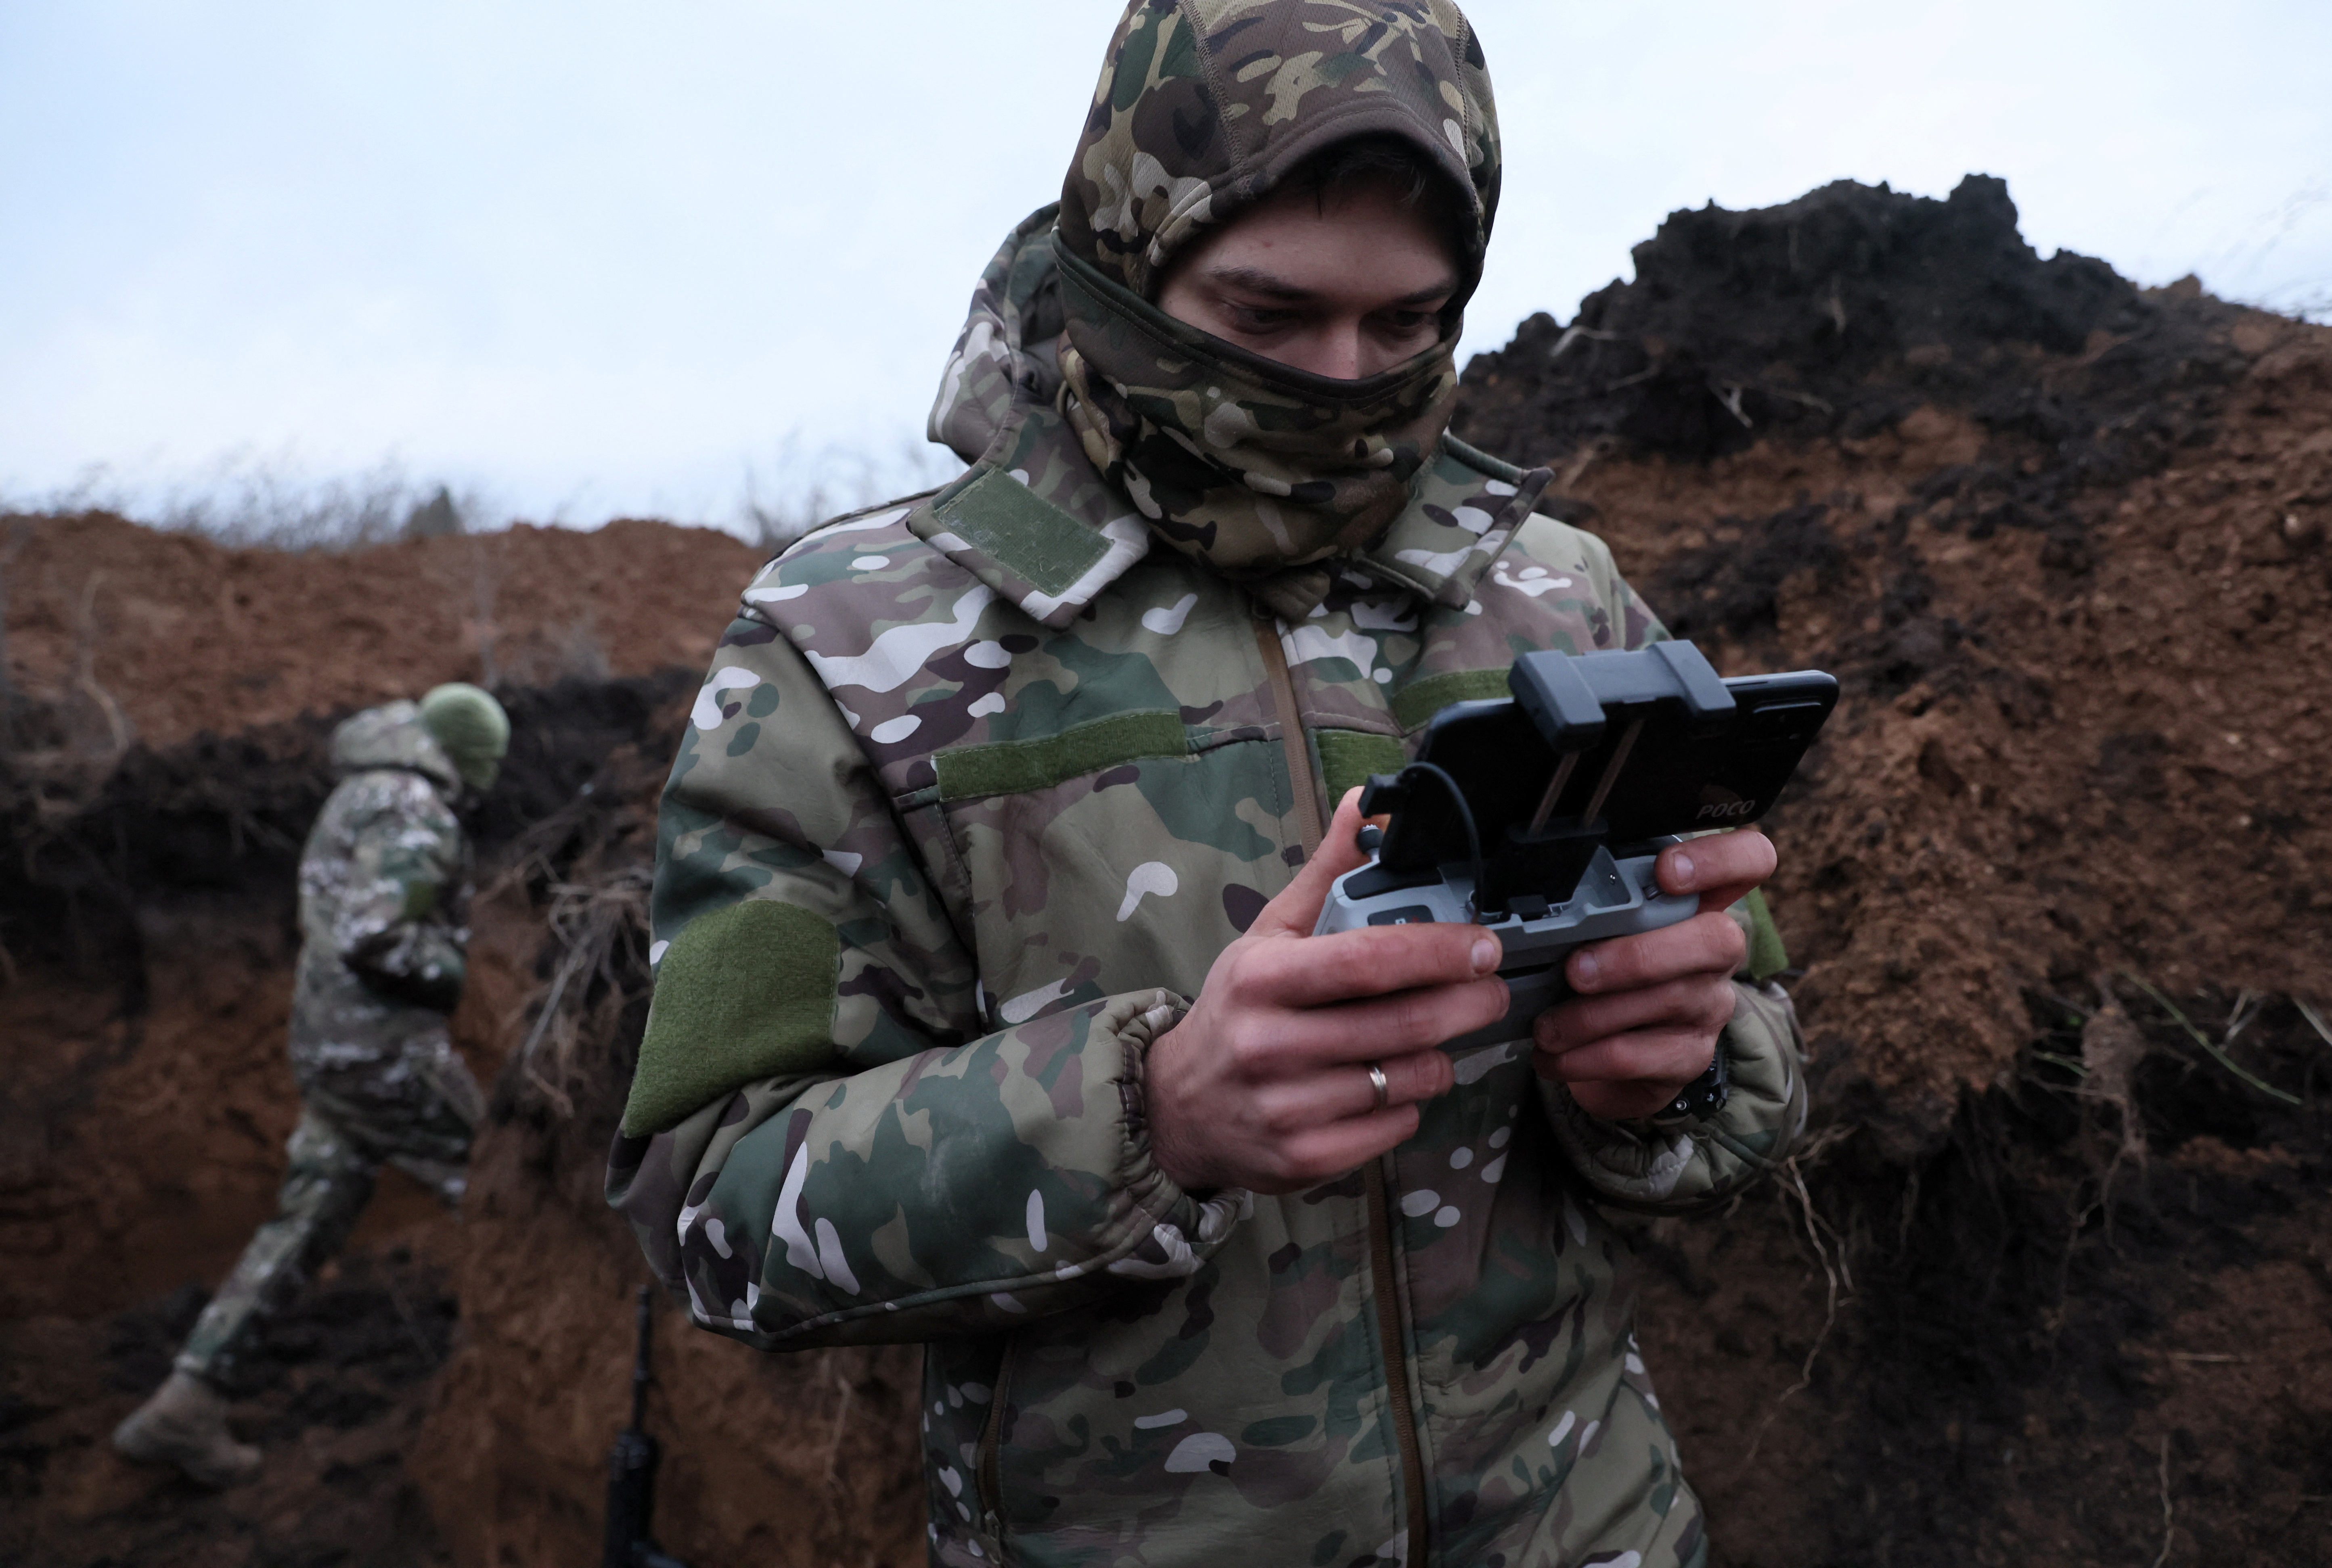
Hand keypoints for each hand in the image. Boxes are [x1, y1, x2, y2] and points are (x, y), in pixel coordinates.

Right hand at [1145, 790, 1510, 1193]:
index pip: (1368, 960)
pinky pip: (1395, 1126)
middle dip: (1468, 1004)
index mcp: (1262, 978)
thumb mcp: (1270, 936)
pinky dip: (1412, 1102)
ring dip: (1442, 1055)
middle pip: (1403, 1023)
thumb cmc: (1239, 1009)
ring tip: (1438, 1037)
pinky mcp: (1305, 1158)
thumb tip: (1369, 802)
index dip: (1438, 951)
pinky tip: (1396, 1084)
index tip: (1484, 946)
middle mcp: (1269, 1044)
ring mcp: (1287, 1107)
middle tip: (1491, 990)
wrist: (1178, 1108)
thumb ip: (1327, 872)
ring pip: (1408, 1078)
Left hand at [1531, 829, 1775, 1120]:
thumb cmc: (1606, 971)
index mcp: (1701, 901)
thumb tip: (1548, 907)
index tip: (1665, 870)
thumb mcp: (1603, 927)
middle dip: (1639, 956)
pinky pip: (1641, 1055)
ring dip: (1593, 1016)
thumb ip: (1595, 907)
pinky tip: (1553, 1057)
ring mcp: (1710, 1005)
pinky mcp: (1689, 1055)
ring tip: (1546, 1027)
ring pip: (1668, 1001)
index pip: (1750, 860)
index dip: (1720, 859)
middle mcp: (1718, 950)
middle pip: (1716, 940)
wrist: (1615, 1053)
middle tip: (1576, 971)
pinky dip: (1587, 1057)